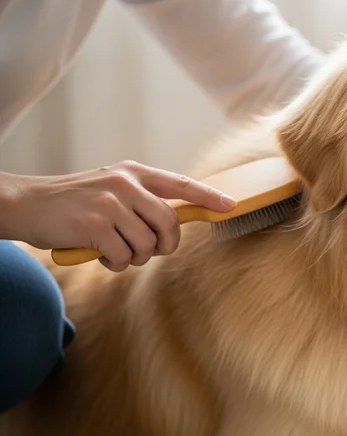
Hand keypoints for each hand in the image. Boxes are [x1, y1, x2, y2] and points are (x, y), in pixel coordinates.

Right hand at [0, 161, 236, 270]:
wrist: (27, 204)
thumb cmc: (74, 203)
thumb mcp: (112, 189)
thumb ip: (143, 200)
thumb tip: (178, 220)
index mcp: (134, 173)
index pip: (181, 184)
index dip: (208, 197)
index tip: (231, 206)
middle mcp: (126, 184)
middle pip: (170, 223)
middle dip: (164, 245)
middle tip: (149, 251)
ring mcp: (111, 203)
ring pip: (148, 245)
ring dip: (134, 257)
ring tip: (113, 248)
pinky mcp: (96, 225)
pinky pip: (125, 257)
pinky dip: (114, 263)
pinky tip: (98, 252)